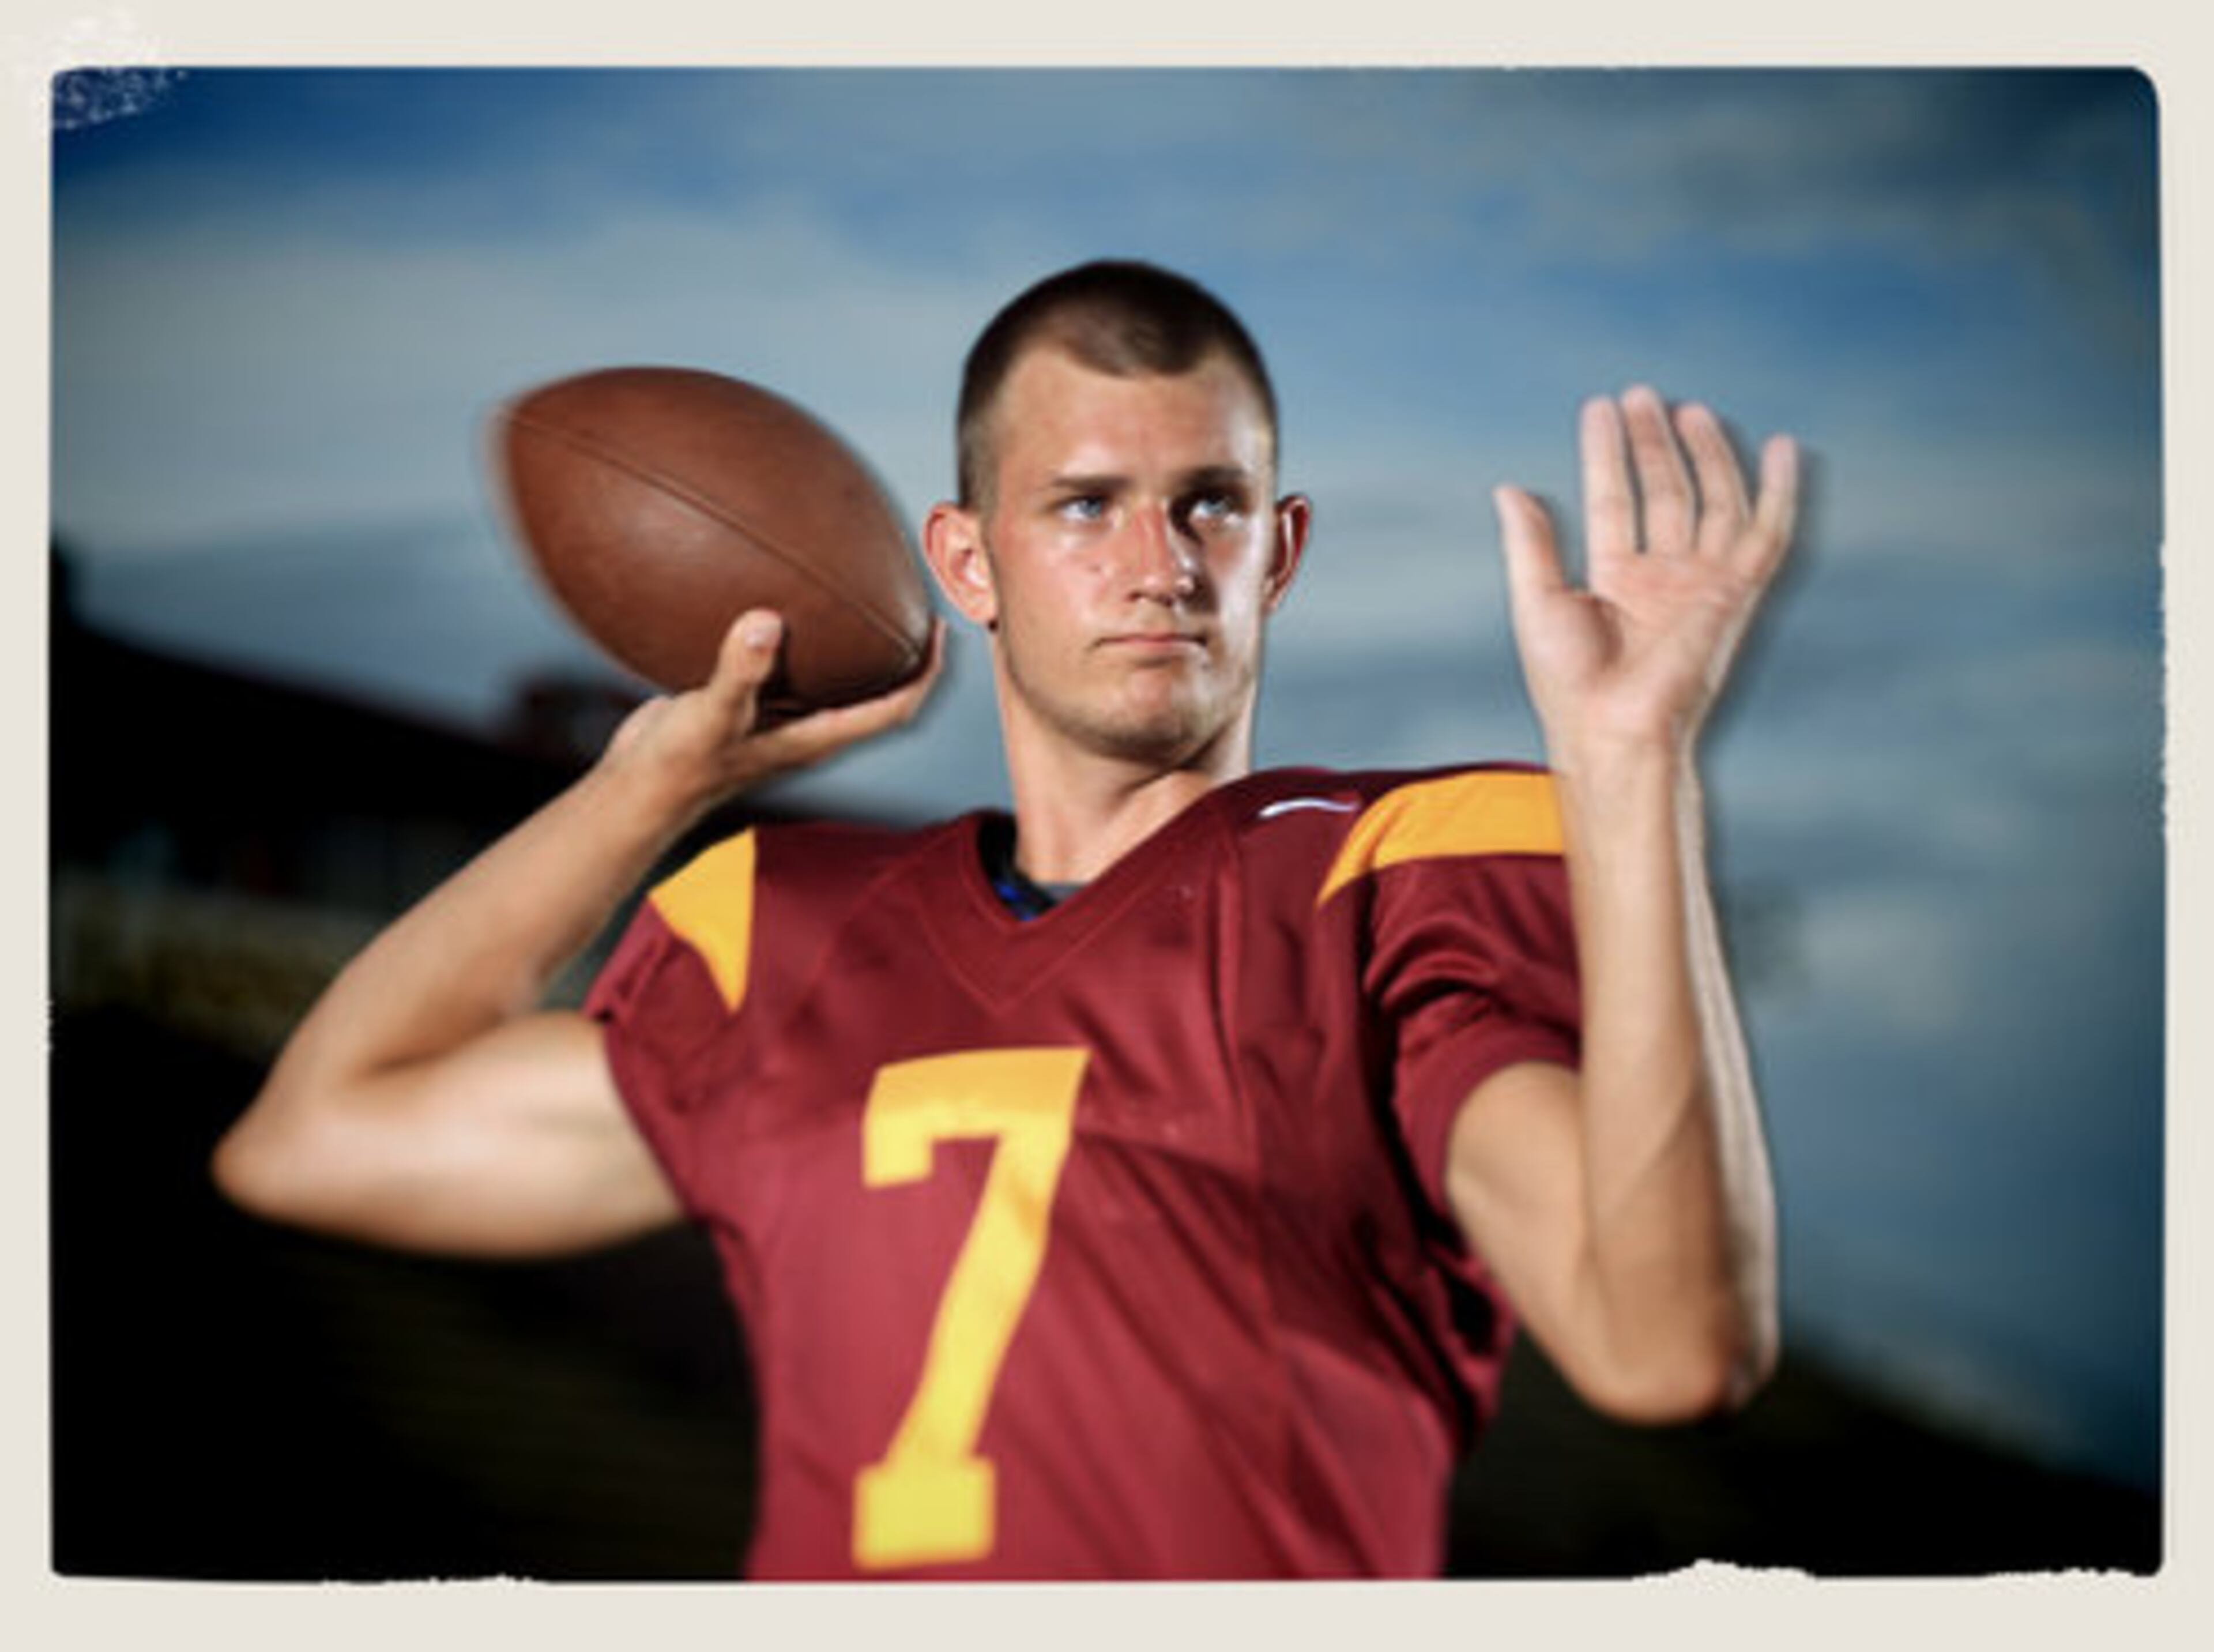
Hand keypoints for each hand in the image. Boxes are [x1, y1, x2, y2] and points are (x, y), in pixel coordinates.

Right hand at [603, 608, 943, 818]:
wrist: (636, 790)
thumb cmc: (678, 765)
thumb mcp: (710, 714)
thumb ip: (741, 671)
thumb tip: (766, 622)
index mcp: (817, 738)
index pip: (895, 710)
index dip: (927, 676)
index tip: (942, 632)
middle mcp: (808, 729)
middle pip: (879, 695)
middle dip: (905, 656)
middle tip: (916, 605)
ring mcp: (779, 718)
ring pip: (836, 681)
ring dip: (857, 648)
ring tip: (865, 597)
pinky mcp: (748, 705)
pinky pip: (788, 668)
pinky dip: (796, 638)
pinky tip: (779, 601)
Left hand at [1494, 387, 1796, 765]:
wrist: (1612, 728)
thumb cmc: (1569, 685)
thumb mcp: (1536, 601)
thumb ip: (1530, 544)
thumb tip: (1509, 489)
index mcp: (1615, 580)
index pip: (1614, 498)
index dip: (1607, 453)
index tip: (1600, 408)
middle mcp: (1662, 577)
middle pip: (1665, 492)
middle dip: (1655, 444)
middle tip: (1643, 396)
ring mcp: (1701, 583)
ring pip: (1713, 501)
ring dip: (1704, 455)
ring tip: (1688, 410)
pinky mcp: (1734, 593)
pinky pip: (1768, 534)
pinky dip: (1781, 492)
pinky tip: (1783, 449)